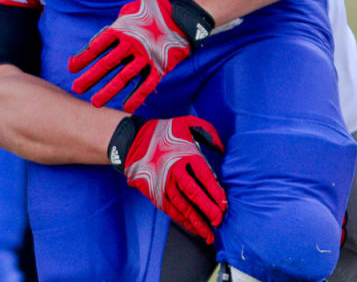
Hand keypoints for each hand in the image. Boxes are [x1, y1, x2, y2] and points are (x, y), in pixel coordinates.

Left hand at [68, 0, 212, 112]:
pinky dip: (137, 97)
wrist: (181, 16)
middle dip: (90, 78)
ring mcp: (146, 57)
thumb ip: (112, 29)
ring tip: (95, 102)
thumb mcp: (128, 12)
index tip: (71, 68)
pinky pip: (146, 85)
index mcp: (121, 30)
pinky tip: (126, 107)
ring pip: (124, 78)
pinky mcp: (160, 67)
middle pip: (106, 64)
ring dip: (108, 91)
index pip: (96, 46)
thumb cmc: (150, 12)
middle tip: (76, 89)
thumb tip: (93, 44)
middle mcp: (131, 45)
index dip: (83, 58)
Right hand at [123, 116, 226, 243]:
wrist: (132, 140)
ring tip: (209, 234)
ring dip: (196, 221)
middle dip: (208, 209)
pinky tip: (193, 228)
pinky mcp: (154, 192)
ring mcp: (163, 182)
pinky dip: (182, 220)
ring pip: (182, 205)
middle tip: (219, 221)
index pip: (204, 175)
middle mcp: (174, 170)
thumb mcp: (186, 123)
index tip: (224, 204)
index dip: (216, 191)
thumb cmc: (163, 132)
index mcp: (185, 153)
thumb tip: (221, 148)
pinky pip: (170, 209)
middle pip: (194, 193)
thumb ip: (207, 132)